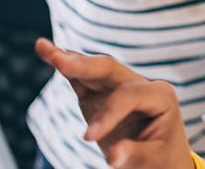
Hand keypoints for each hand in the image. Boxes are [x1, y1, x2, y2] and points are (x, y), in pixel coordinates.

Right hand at [35, 39, 196, 168]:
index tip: (87, 138)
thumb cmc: (162, 159)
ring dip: (68, 59)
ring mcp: (119, 86)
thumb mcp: (154, 159)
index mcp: (160, 95)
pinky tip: (48, 54)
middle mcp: (140, 84)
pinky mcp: (101, 93)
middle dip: (84, 65)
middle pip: (110, 69)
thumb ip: (133, 154)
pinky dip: (66, 67)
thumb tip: (113, 156)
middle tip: (59, 61)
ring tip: (42, 47)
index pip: (129, 95)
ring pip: (93, 69)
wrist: (161, 161)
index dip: (107, 113)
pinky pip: (82, 78)